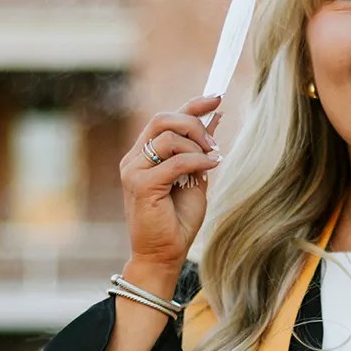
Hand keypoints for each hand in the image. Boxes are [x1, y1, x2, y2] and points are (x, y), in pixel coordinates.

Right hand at [120, 94, 222, 271]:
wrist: (165, 254)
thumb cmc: (178, 219)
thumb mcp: (195, 177)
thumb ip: (199, 149)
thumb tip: (216, 117)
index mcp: (144, 154)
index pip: (165, 118)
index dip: (191, 104)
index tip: (217, 96)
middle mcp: (134, 158)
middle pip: (162, 119)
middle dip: (194, 124)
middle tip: (214, 144)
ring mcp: (133, 171)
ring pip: (168, 137)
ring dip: (197, 146)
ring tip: (212, 161)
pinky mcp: (140, 185)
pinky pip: (175, 161)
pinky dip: (197, 161)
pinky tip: (211, 167)